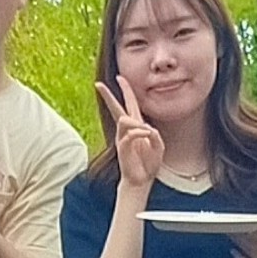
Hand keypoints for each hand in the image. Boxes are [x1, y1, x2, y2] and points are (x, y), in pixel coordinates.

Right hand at [95, 79, 163, 195]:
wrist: (141, 180)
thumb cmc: (149, 164)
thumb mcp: (158, 146)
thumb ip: (155, 136)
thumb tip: (147, 128)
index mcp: (135, 126)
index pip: (129, 104)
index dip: (126, 90)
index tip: (120, 77)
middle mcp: (126, 130)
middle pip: (115, 108)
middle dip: (107, 95)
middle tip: (98, 84)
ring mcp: (122, 138)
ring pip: (124, 119)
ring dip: (136, 123)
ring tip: (147, 132)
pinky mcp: (122, 147)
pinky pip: (129, 133)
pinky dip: (140, 132)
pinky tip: (147, 134)